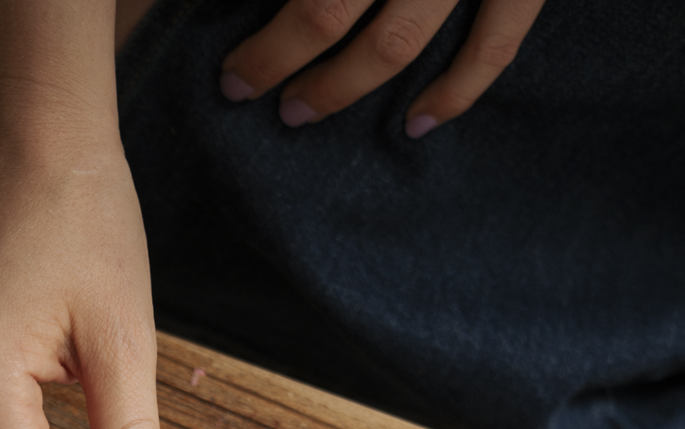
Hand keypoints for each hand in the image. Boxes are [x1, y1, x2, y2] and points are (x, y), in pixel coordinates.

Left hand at [220, 0, 546, 136]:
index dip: (263, 31)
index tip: (227, 57)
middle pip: (329, 8)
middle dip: (278, 57)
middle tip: (242, 86)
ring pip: (398, 39)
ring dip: (341, 86)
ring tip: (299, 111)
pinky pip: (496, 44)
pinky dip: (458, 91)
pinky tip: (418, 122)